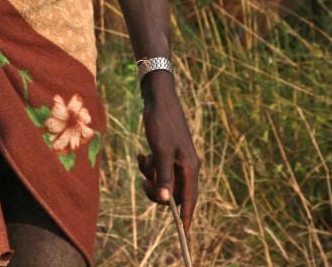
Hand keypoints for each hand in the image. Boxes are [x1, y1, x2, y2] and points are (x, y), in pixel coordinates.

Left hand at [136, 87, 198, 229]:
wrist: (159, 100)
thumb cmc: (162, 124)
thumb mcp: (160, 152)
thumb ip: (164, 177)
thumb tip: (165, 201)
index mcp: (190, 167)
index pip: (189, 198)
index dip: (185, 215)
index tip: (183, 232)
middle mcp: (187, 165)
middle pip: (174, 191)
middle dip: (157, 190)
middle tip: (144, 182)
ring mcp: (178, 159)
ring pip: (164, 180)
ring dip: (150, 175)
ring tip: (143, 160)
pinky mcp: (168, 153)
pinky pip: (159, 168)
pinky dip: (149, 165)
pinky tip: (141, 155)